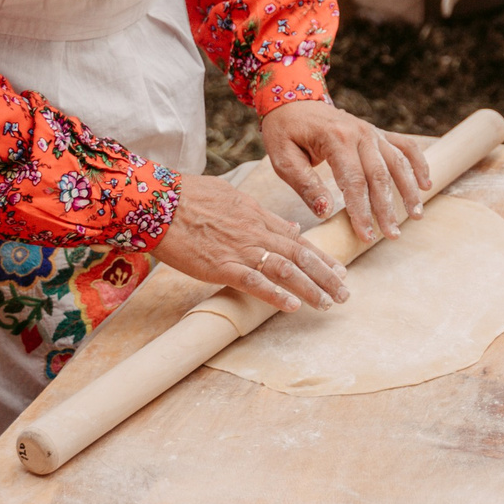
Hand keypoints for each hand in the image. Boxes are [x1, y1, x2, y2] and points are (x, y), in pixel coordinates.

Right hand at [149, 175, 348, 308]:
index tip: (339, 269)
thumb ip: (262, 213)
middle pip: (300, 255)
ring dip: (311, 288)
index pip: (298, 238)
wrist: (158, 202)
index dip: (321, 255)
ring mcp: (240, 249)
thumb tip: (290, 225)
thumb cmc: (189, 196)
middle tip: (345, 292)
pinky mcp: (221, 266)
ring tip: (329, 303)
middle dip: (326, 275)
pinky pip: (255, 283)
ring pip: (285, 270)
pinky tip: (293, 307)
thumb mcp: (232, 196)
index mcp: (258, 215)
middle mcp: (256, 232)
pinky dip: (276, 295)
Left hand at [260, 101, 431, 242]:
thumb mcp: (283, 159)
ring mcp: (372, 132)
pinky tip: (426, 184)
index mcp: (335, 139)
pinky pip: (405, 146)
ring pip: (398, 163)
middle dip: (387, 209)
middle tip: (393, 235)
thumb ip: (306, 185)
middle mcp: (359, 133)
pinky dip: (418, 164)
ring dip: (409, 190)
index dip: (362, 211)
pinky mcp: (378, 133)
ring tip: (416, 215)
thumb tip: (325, 212)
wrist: (293, 100)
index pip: (353, 181)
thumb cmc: (286, 131)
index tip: (367, 236)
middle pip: (380, 176)